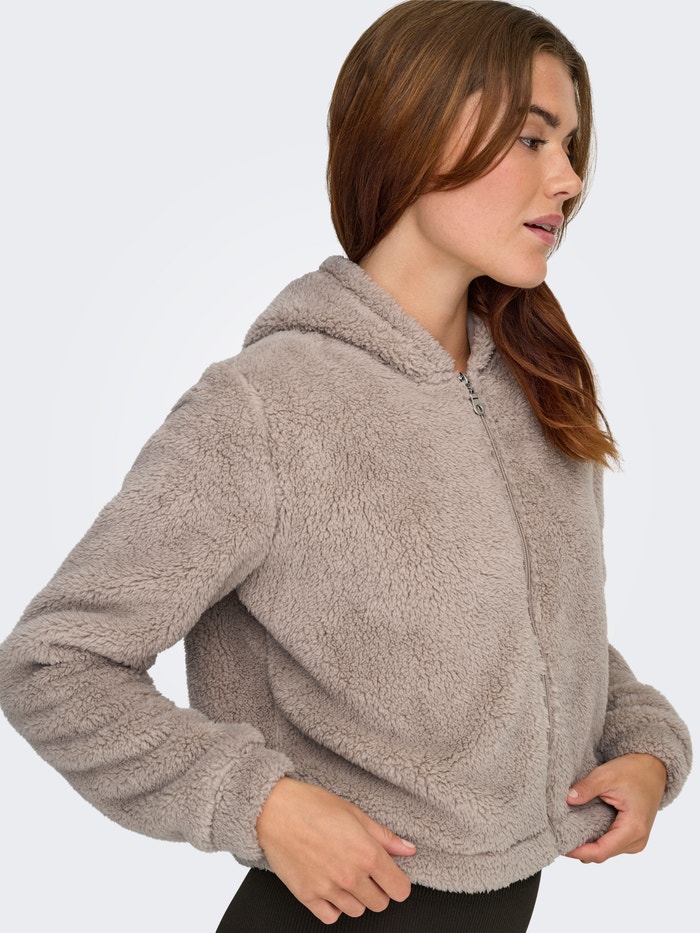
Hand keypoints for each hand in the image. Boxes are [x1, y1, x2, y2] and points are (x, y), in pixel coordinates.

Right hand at [255, 777, 415, 924]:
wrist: (274, 810)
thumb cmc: (312, 805)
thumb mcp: (355, 813)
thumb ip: (384, 836)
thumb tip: (408, 849)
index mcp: (366, 854)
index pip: (399, 889)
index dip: (398, 882)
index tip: (391, 875)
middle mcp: (350, 876)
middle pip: (380, 903)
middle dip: (377, 889)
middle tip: (364, 870)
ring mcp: (328, 889)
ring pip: (356, 911)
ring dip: (355, 897)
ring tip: (343, 873)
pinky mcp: (307, 896)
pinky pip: (331, 917)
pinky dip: (333, 906)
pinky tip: (329, 886)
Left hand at [565, 753, 666, 862]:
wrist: (652, 768)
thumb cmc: (635, 771)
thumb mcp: (606, 775)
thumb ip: (587, 788)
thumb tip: (568, 799)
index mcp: (634, 828)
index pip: (602, 851)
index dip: (580, 852)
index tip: (561, 845)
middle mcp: (637, 840)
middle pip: (603, 854)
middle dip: (581, 848)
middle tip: (559, 836)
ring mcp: (636, 840)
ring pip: (606, 851)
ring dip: (588, 844)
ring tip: (569, 831)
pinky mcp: (632, 836)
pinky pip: (611, 844)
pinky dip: (597, 839)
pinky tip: (584, 828)